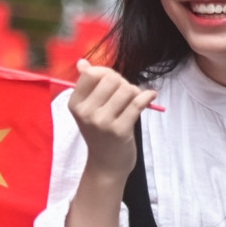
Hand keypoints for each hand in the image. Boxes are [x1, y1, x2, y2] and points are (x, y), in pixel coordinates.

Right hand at [67, 62, 155, 182]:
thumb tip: (82, 62)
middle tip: (126, 94)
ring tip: (134, 102)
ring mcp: (103, 122)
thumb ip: (88, 85)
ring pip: (127, 89)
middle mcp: (86, 112)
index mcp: (75, 104)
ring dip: (135, 92)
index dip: (106, 72)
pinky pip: (138, 103)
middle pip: (111, 78)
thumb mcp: (89, 110)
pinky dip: (147, 97)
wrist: (106, 165)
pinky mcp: (120, 131)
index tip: (113, 82)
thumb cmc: (100, 134)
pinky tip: (150, 97)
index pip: (91, 73)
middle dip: (123, 82)